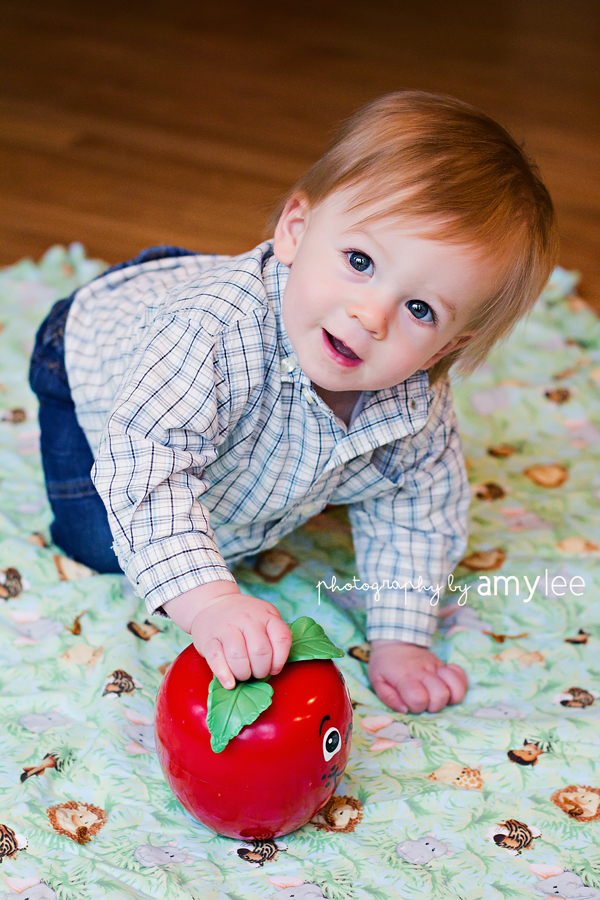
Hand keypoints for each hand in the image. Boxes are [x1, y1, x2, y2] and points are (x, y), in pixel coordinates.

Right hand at [163, 582, 290, 689]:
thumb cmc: (243, 618)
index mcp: (266, 615)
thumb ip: (273, 636)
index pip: (281, 638)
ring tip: (243, 675)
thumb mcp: (264, 617)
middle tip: (257, 673)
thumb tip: (274, 668)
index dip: (279, 660)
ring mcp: (226, 628)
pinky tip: (229, 683)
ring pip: (238, 656)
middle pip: (260, 651)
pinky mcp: (208, 639)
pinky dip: (224, 675)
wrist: (212, 604)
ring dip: (243, 674)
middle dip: (261, 670)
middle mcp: (247, 619)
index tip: (273, 668)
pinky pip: (216, 659)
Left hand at [368, 640, 467, 713]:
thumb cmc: (385, 664)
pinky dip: (459, 685)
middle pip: (440, 694)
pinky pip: (461, 675)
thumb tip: (405, 710)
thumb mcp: (377, 680)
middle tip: (425, 703)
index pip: (418, 698)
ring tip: (438, 698)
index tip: (410, 704)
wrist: (396, 640)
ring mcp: (436, 666)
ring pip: (455, 686)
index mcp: (405, 677)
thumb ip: (388, 697)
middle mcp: (423, 671)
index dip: (416, 707)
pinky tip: (449, 688)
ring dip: (450, 698)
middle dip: (434, 706)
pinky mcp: (444, 664)